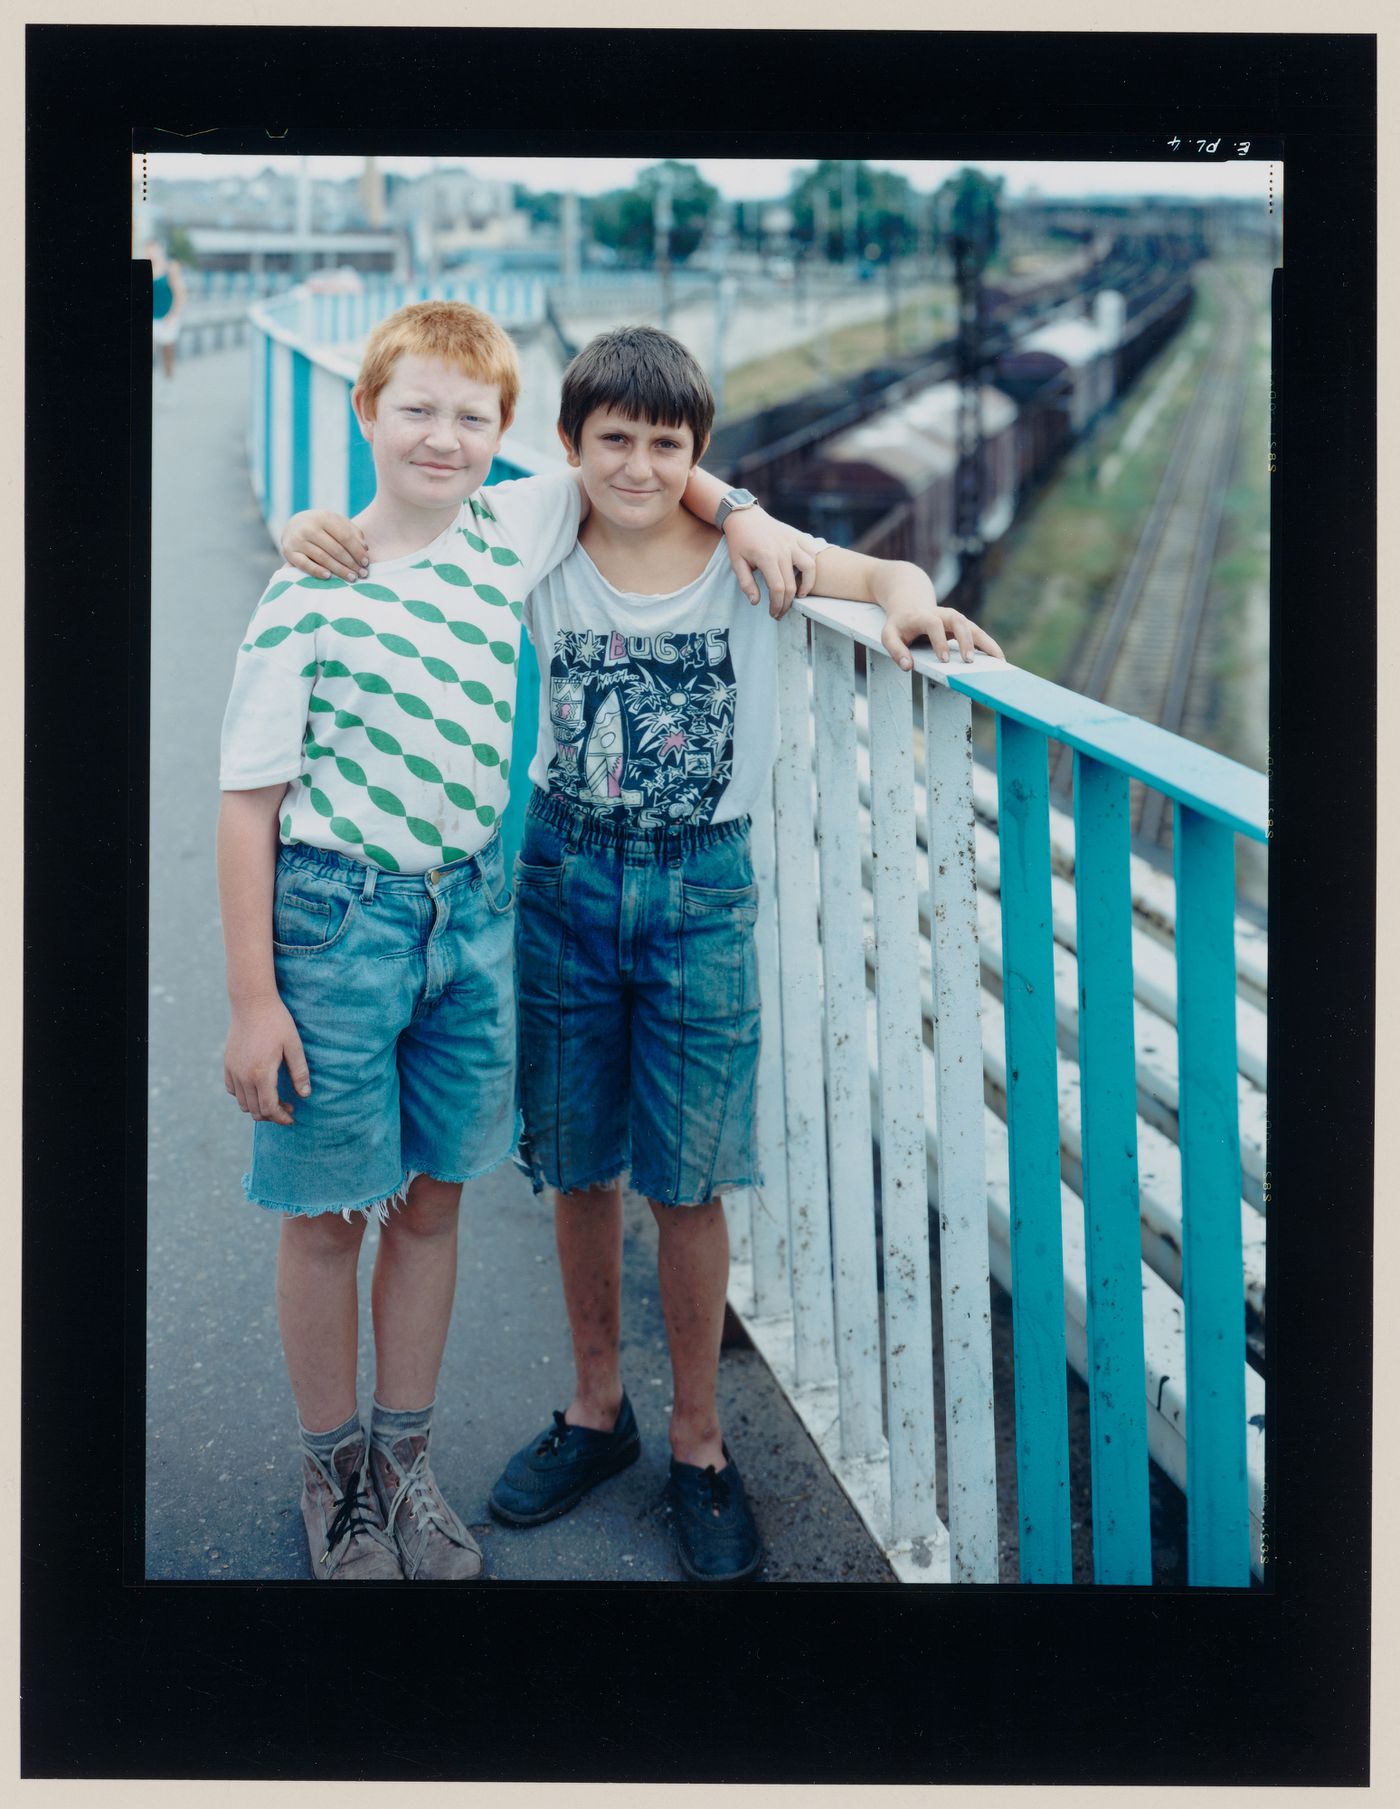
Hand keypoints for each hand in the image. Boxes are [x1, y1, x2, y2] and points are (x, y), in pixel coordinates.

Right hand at [224, 999, 310, 1125]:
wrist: (252, 1003)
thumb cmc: (277, 1022)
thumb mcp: (294, 1046)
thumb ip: (300, 1072)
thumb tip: (305, 1095)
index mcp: (261, 1073)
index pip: (269, 1108)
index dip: (281, 1118)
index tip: (292, 1118)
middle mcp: (243, 1076)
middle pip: (255, 1110)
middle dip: (272, 1115)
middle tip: (288, 1108)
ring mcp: (233, 1070)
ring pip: (242, 1103)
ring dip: (258, 1107)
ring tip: (274, 1099)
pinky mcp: (227, 1063)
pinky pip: (232, 1090)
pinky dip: (244, 1096)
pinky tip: (258, 1088)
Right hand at [281, 510, 369, 582]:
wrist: (293, 525)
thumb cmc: (322, 526)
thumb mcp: (337, 522)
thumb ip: (352, 532)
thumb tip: (365, 548)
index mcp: (324, 518)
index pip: (345, 537)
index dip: (357, 551)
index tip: (366, 562)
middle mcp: (309, 527)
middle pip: (335, 549)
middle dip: (351, 563)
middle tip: (362, 574)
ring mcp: (298, 540)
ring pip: (323, 558)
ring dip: (339, 570)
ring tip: (352, 578)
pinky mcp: (289, 552)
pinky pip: (305, 564)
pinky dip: (316, 571)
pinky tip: (329, 576)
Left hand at [721, 509, 819, 616]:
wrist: (744, 516)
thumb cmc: (739, 541)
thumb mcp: (736, 563)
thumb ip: (746, 584)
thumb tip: (756, 602)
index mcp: (766, 557)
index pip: (778, 589)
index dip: (777, 604)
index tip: (773, 613)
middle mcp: (782, 550)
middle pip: (792, 584)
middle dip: (787, 603)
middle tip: (781, 611)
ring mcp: (792, 542)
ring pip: (809, 568)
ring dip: (807, 585)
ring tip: (799, 596)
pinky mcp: (796, 537)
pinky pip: (811, 553)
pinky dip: (811, 567)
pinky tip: (804, 577)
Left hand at [880, 605, 1004, 671]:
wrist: (910, 603)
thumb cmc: (899, 624)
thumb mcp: (888, 635)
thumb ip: (895, 650)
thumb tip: (907, 667)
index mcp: (922, 616)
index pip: (933, 624)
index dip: (938, 641)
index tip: (943, 660)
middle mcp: (942, 614)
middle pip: (958, 621)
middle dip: (965, 640)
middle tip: (968, 661)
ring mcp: (955, 619)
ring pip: (973, 627)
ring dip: (985, 643)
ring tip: (997, 662)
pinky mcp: (963, 626)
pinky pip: (979, 634)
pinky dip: (989, 645)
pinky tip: (999, 660)